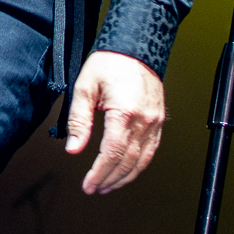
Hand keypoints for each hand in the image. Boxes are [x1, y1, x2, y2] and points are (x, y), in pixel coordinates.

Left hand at [64, 50, 164, 193]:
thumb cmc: (110, 62)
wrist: (135, 45)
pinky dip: (139, 165)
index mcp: (125, 113)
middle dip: (110, 180)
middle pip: (128, 162)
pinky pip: (151, 150)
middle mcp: (144, 120)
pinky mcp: (159, 120)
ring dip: (125, 177)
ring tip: (108, 185)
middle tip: (95, 189)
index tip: (88, 185)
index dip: (99, 174)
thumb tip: (73, 148)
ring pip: (143, 160)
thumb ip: (79, 120)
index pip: (112, 154)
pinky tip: (127, 170)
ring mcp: (155, 121)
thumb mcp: (85, 87)